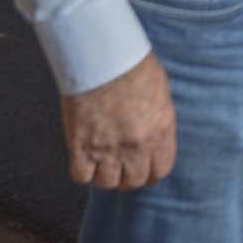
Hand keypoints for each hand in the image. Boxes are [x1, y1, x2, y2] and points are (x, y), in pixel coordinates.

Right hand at [62, 52, 176, 190]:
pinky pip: (81, 176)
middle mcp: (137, 145)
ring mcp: (109, 148)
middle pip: (134, 181)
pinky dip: (83, 171)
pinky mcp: (82, 147)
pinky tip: (84, 159)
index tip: (144, 169)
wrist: (103, 59)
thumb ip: (157, 121)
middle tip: (121, 166)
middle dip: (128, 176)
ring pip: (107, 183)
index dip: (151, 172)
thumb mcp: (160, 93)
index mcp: (161, 130)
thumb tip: (153, 135)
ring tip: (102, 161)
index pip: (161, 170)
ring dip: (105, 175)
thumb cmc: (133, 67)